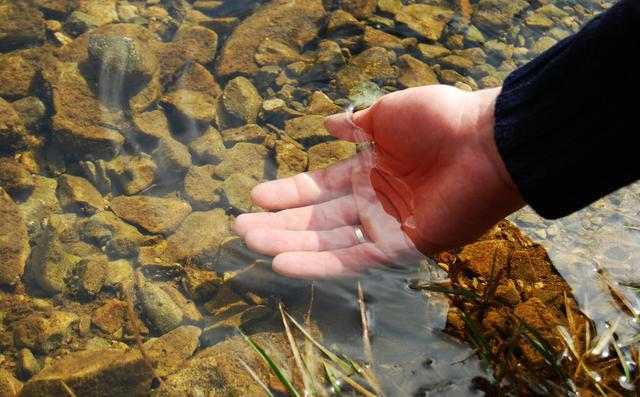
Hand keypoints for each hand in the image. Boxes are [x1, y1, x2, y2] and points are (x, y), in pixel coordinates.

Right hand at [234, 85, 524, 277]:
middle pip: (316, 218)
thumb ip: (356, 125)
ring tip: (250, 243)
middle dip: (278, 222)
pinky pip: (351, 258)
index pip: (318, 187)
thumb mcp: (388, 113)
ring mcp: (384, 226)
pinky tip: (283, 262)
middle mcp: (372, 201)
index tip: (256, 196)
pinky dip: (317, 264)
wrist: (485, 142)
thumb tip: (326, 123)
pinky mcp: (400, 247)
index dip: (288, 192)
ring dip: (288, 243)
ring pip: (326, 241)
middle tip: (240, 228)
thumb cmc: (439, 120)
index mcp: (368, 170)